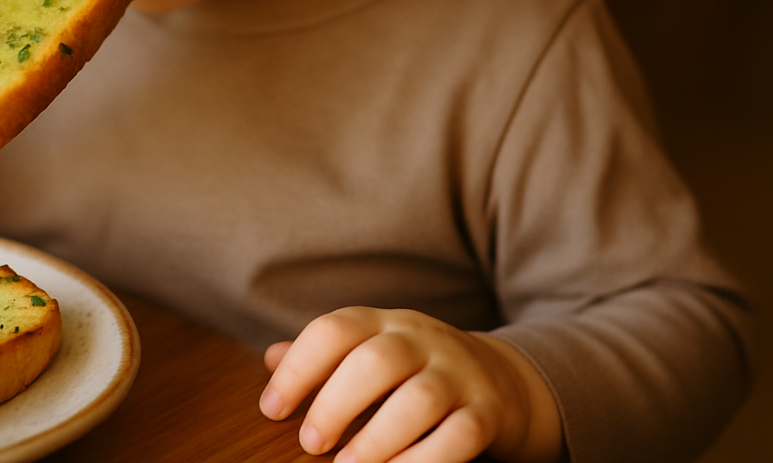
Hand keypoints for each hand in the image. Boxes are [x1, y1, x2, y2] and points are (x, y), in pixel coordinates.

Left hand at [258, 307, 561, 462]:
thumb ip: (325, 357)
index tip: (272, 410)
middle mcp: (422, 340)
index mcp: (384, 323)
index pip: (335, 329)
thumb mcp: (371, 351)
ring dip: (378, 439)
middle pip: (377, 360)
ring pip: (420, 399)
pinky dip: (425, 460)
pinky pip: (460, 435)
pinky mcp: (487, 412)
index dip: (298, 367)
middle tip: (310, 443)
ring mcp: (459, 374)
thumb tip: (270, 359)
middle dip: (336, 403)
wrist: (502, 380)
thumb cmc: (414, 371)